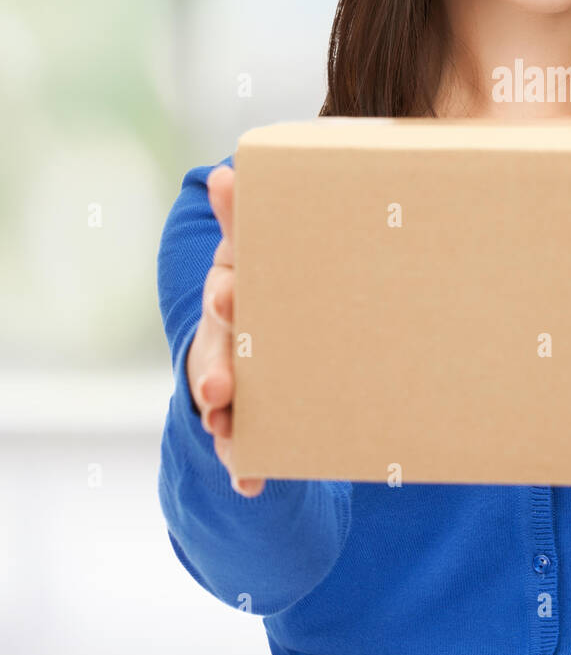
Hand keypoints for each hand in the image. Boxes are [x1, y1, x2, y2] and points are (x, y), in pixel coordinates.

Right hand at [185, 164, 264, 496]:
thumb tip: (223, 171)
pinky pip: (242, 443)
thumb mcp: (261, 248)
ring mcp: (231, 378)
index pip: (227, 289)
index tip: (231, 297)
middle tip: (220, 390)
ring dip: (224, 423)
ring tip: (231, 443)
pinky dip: (243, 466)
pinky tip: (250, 483)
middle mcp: (225, 336)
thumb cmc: (272, 276)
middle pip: (214, 354)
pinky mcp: (246, 416)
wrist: (272, 325)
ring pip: (222, 403)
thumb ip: (248, 216)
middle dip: (215, 372)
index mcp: (235, 290)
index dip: (228, 293)